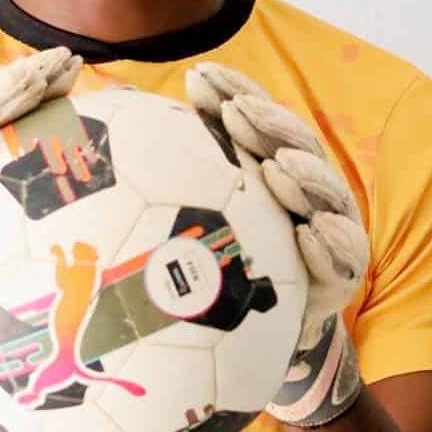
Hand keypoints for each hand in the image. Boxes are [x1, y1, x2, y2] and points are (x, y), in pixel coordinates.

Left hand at [185, 62, 368, 427]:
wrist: (252, 352)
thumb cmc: (210, 281)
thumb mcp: (181, 233)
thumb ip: (151, 192)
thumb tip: (88, 145)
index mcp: (264, 172)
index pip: (251, 121)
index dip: (230, 92)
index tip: (198, 79)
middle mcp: (301, 196)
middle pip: (292, 147)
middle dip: (268, 124)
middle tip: (237, 112)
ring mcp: (326, 234)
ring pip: (325, 195)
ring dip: (305, 176)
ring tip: (279, 166)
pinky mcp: (339, 280)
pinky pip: (343, 261)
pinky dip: (330, 245)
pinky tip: (309, 235)